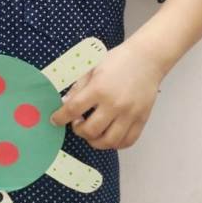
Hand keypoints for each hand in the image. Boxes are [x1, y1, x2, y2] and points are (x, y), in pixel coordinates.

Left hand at [49, 39, 164, 149]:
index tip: (55, 120)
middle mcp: (114, 104)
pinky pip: (127, 141)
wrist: (146, 59)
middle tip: (77, 123)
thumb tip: (63, 105)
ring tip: (92, 132)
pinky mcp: (142, 119)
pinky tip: (108, 135)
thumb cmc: (117, 60)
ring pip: (109, 141)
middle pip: (91, 130)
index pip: (74, 109)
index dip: (60, 117)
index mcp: (99, 88)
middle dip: (78, 130)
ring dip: (95, 141)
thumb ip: (77, 88)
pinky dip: (115, 144)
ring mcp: (129, 114)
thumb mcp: (92, 68)